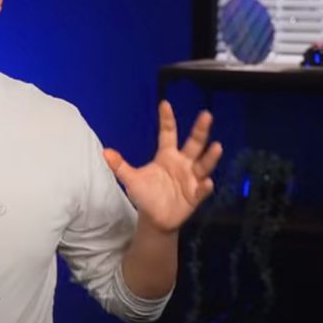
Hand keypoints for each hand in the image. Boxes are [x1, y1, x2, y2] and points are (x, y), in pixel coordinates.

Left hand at [103, 100, 221, 233]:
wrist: (154, 218)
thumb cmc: (145, 194)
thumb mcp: (131, 179)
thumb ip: (120, 166)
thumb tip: (105, 152)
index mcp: (167, 155)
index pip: (168, 134)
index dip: (167, 120)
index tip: (165, 104)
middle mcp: (182, 163)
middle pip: (193, 144)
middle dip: (200, 130)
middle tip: (206, 115)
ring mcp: (191, 179)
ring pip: (203, 165)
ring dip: (210, 157)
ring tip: (217, 146)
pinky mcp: (195, 195)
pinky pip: (202, 190)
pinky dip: (205, 187)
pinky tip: (207, 182)